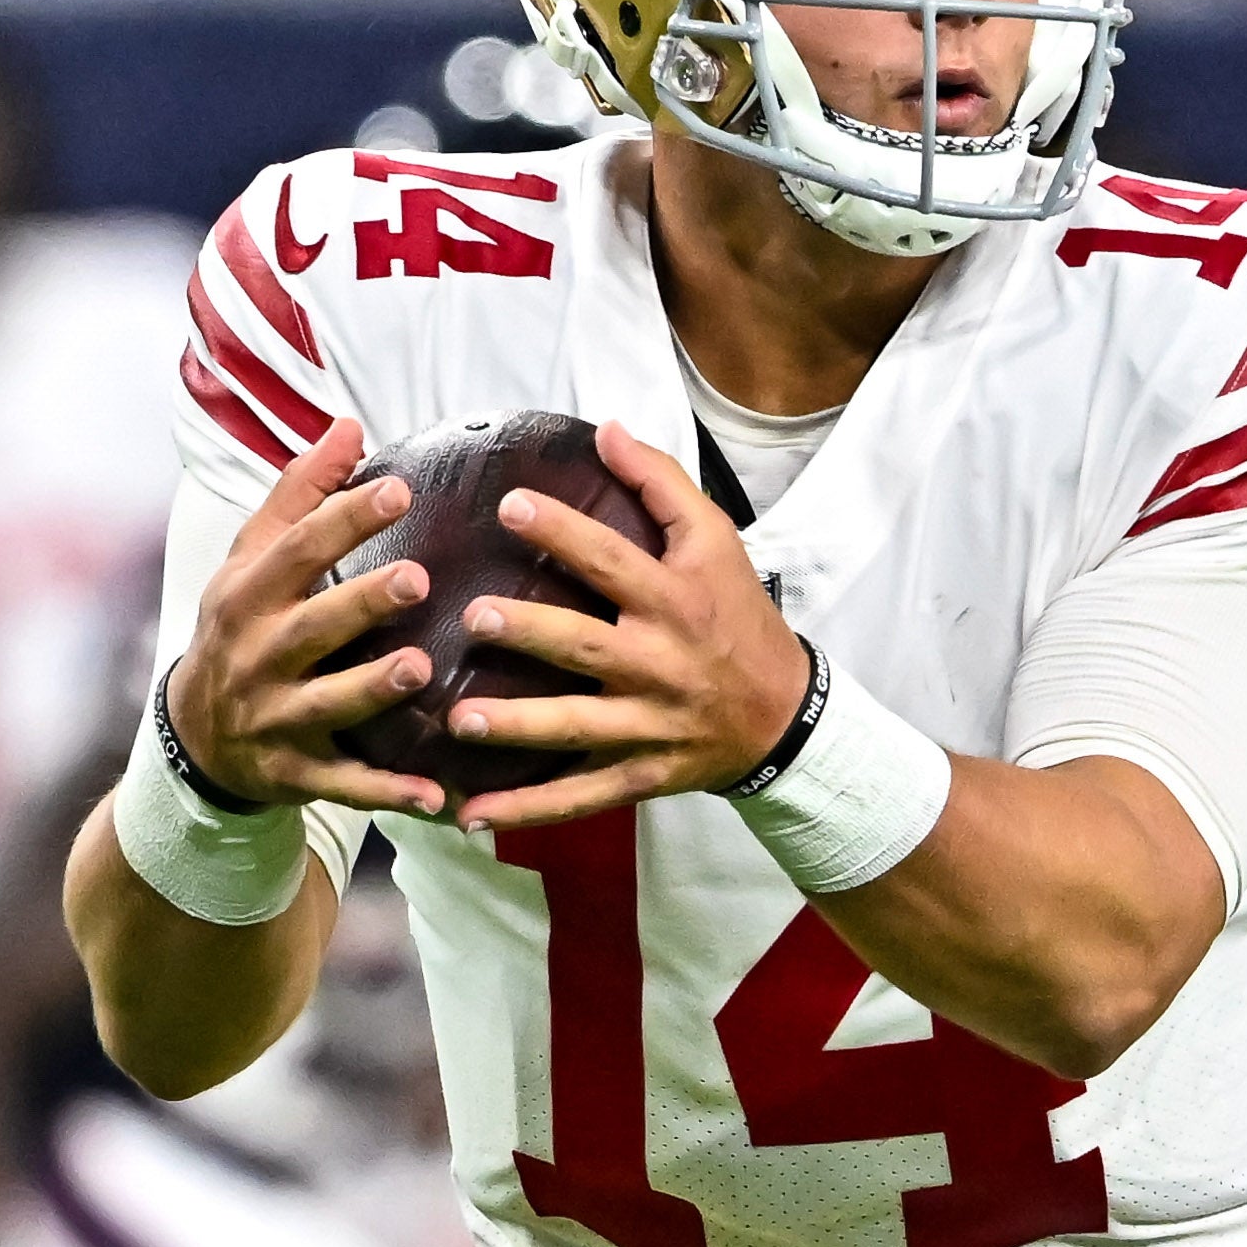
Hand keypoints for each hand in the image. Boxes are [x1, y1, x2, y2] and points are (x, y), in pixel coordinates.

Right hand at [166, 420, 451, 820]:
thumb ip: (300, 492)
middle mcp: (257, 655)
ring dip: (373, 689)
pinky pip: (345, 784)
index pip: (297, 550)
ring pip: (328, 703)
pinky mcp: (294, 772)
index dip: (344, 518)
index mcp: (249, 594)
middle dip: (362, 604)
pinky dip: (387, 793)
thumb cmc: (242, 626)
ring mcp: (274, 717)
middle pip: (312, 626)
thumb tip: (348, 424)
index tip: (398, 488)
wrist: (195, 735)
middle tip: (419, 578)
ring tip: (421, 669)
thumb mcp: (254, 557)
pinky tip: (436, 797)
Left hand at [442, 421, 813, 830]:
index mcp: (675, 600)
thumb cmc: (738, 615)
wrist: (785, 715)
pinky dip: (528, 810)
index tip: (511, 505)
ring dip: (518, 727)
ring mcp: (649, 725)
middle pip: (586, 647)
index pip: (614, 561)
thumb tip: (606, 430)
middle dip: (531, 633)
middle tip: (475, 617)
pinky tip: (472, 815)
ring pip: (576, 727)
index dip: (563, 533)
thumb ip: (661, 484)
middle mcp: (660, 663)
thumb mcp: (715, 541)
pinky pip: (580, 796)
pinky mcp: (641, 774)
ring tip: (461, 719)